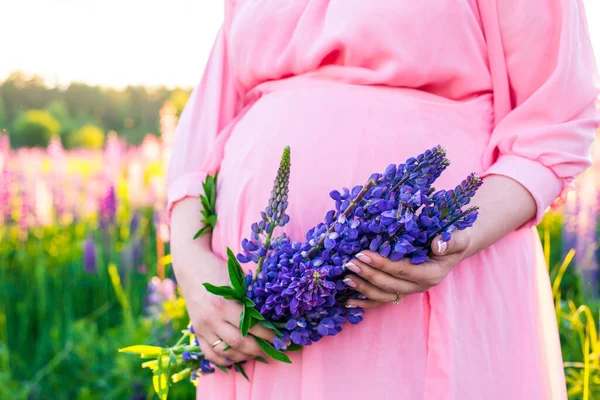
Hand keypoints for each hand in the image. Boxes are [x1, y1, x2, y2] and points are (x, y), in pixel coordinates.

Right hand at [170, 225, 274, 365]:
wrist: (191, 267)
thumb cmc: (218, 270)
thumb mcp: (236, 281)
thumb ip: (249, 300)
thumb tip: (272, 317)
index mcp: (223, 305)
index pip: (250, 327)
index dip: (267, 335)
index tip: (279, 338)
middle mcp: (211, 320)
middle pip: (239, 344)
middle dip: (259, 349)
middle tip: (273, 349)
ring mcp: (202, 328)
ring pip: (225, 352)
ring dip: (244, 356)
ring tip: (258, 354)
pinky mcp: (196, 332)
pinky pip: (210, 354)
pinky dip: (224, 360)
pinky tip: (237, 358)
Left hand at [343, 230, 471, 308]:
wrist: (455, 246)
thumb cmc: (455, 239)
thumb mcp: (458, 238)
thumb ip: (451, 242)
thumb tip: (437, 244)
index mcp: (431, 274)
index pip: (402, 271)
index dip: (382, 264)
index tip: (362, 254)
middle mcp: (419, 287)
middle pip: (389, 285)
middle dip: (367, 275)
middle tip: (349, 263)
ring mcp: (410, 291)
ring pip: (383, 295)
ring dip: (363, 288)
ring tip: (345, 278)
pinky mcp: (401, 290)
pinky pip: (381, 300)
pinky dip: (365, 302)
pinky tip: (348, 301)